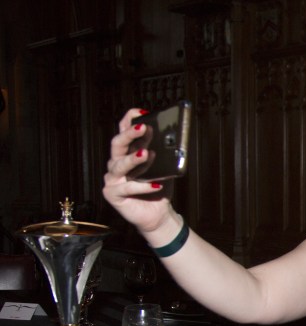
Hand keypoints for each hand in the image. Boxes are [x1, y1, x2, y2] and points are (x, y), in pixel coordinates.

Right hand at [102, 109, 177, 234]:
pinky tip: (156, 184)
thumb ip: (164, 155)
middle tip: (143, 128)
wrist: (158, 214)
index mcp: (126, 153)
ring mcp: (112, 178)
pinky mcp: (112, 194)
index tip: (141, 112)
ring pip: (119, 165)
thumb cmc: (159, 188)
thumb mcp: (164, 168)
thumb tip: (173, 140)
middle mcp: (116, 163)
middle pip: (117, 144)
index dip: (129, 120)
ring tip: (146, 154)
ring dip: (134, 159)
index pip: (124, 131)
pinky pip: (127, 188)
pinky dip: (143, 186)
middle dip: (129, 134)